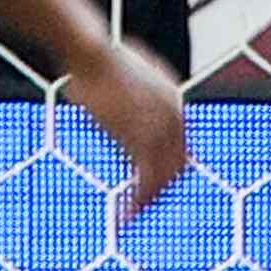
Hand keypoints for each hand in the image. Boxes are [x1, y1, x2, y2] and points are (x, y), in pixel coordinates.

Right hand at [71, 39, 193, 218]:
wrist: (91, 54)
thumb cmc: (97, 59)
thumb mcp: (125, 69)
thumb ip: (133, 86)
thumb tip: (121, 88)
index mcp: (172, 98)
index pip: (179, 142)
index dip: (167, 166)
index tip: (153, 182)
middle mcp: (174, 115)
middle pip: (177, 164)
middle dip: (161, 188)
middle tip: (142, 205)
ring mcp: (160, 130)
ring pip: (162, 178)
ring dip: (148, 200)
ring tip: (131, 217)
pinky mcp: (142, 141)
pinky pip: (144, 182)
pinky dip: (136, 203)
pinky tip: (124, 217)